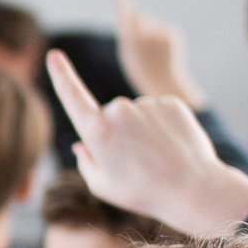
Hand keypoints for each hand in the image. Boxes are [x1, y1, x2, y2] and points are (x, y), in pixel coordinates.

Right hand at [46, 48, 247, 238]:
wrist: (193, 189)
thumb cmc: (143, 193)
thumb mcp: (103, 186)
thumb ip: (86, 162)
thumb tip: (81, 145)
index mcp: (97, 131)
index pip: (72, 96)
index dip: (61, 75)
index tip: (54, 55)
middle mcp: (120, 110)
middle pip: (111, 115)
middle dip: (117, 132)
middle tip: (136, 163)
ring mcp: (147, 103)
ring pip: (137, 114)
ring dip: (142, 130)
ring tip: (157, 158)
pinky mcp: (171, 102)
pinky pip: (158, 111)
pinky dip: (162, 126)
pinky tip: (171, 146)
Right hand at [112, 0, 202, 105]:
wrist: (163, 81)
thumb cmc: (140, 68)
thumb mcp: (127, 52)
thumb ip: (127, 33)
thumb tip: (133, 12)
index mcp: (132, 42)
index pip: (126, 17)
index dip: (123, 6)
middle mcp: (146, 35)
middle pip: (141, 16)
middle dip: (140, 21)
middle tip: (141, 39)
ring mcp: (161, 34)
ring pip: (152, 22)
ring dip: (151, 30)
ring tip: (153, 49)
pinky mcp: (172, 34)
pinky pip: (163, 27)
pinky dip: (162, 35)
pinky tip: (162, 49)